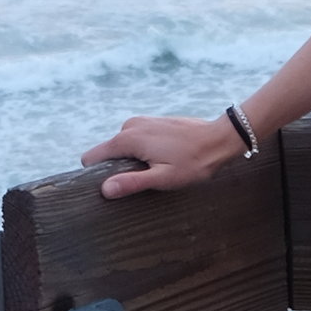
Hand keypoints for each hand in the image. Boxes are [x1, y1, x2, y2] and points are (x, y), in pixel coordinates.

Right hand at [81, 114, 245, 200]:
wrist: (220, 139)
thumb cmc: (194, 162)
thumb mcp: (163, 178)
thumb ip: (132, 182)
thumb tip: (104, 189)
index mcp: (127, 139)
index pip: (91, 157)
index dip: (97, 174)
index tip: (117, 185)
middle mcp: (129, 126)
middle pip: (108, 153)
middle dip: (120, 168)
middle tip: (147, 178)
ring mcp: (141, 121)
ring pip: (123, 146)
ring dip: (134, 160)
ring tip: (159, 167)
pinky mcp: (152, 121)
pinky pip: (137, 139)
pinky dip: (144, 150)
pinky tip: (165, 158)